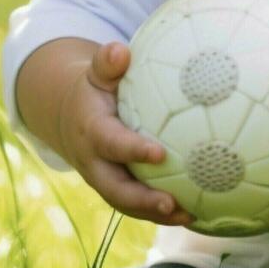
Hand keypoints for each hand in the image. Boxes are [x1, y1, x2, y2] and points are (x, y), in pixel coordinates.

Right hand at [56, 41, 193, 226]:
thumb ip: (108, 63)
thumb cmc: (97, 91)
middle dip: (142, 200)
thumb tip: (120, 51)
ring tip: (189, 216)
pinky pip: (139, 207)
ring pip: (128, 205)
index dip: (132, 150)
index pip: (111, 144)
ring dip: (156, 215)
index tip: (160, 154)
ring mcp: (105, 182)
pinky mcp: (117, 192)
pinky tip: (195, 215)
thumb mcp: (97, 74)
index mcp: (92, 133)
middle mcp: (95, 164)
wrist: (73, 120)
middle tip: (171, 203)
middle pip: (115, 189)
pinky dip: (162, 215)